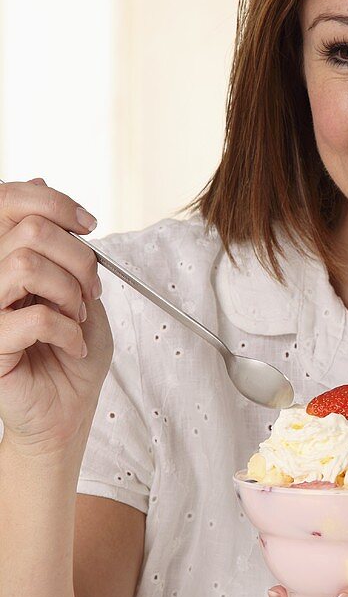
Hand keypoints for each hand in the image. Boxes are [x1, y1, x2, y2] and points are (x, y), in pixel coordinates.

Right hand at [0, 178, 112, 460]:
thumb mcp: (81, 290)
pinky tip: (74, 346)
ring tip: (79, 318)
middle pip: (28, 230)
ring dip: (69, 292)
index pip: (11, 203)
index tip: (89, 226)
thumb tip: (42, 184)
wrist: (68, 411)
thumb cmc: (73, 353)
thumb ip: (64, 245)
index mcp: (7, 259)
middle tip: (90, 291)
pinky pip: (34, 317)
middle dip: (77, 257)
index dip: (54, 203)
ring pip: (25, 265)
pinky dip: (68, 330)